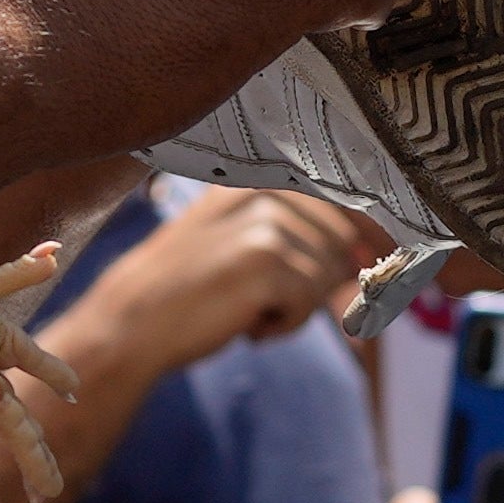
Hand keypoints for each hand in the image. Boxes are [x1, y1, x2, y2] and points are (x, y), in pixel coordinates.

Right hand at [51, 178, 375, 380]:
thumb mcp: (238, 241)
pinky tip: (244, 322)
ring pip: (327, 275)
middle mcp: (265, 190)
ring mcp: (266, 223)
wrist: (132, 323)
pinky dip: (284, 325)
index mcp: (259, 177)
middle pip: (340, 242)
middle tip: (263, 298)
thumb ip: (300, 233)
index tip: (364, 263)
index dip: (362, 235)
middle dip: (315, 280)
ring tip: (245, 307)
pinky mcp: (266, 262)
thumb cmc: (188, 288)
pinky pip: (310, 303)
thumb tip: (371, 250)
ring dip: (296, 305)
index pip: (341, 197)